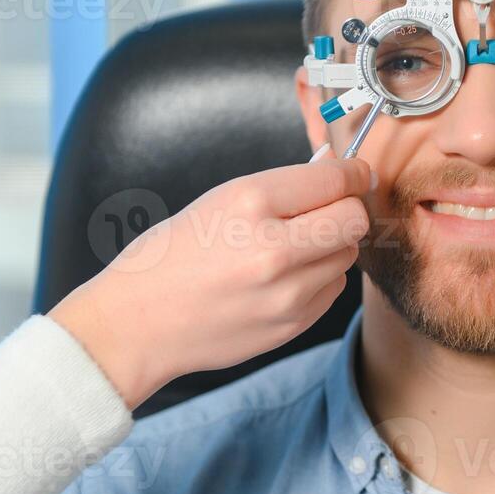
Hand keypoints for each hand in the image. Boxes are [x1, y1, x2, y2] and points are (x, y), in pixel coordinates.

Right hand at [51, 155, 372, 407]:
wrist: (138, 324)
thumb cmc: (170, 257)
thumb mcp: (217, 201)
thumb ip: (281, 189)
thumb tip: (335, 169)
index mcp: (251, 203)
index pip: (334, 179)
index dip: (353, 173)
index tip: (356, 173)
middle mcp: (274, 248)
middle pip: (354, 219)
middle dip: (348, 209)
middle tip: (331, 209)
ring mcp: (287, 292)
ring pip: (347, 255)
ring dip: (331, 247)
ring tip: (292, 249)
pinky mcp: (292, 324)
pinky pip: (331, 289)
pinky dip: (319, 278)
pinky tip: (283, 279)